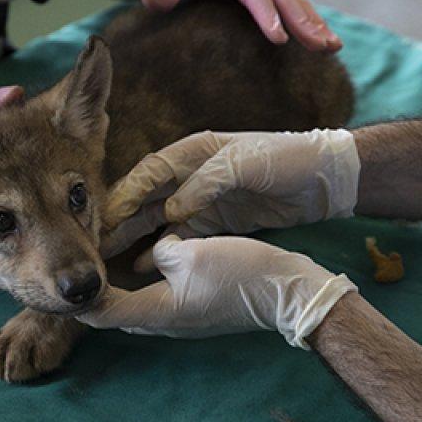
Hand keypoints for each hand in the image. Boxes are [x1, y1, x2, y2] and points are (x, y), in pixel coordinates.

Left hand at [79, 235, 355, 347]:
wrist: (287, 291)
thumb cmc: (240, 272)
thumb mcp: (191, 253)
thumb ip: (161, 252)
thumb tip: (154, 253)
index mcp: (157, 312)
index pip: (101, 313)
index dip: (79, 297)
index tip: (63, 279)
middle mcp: (164, 321)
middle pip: (115, 311)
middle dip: (94, 291)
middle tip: (78, 266)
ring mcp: (181, 317)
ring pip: (135, 303)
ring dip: (118, 285)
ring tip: (102, 259)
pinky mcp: (196, 307)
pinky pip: (157, 295)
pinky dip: (142, 281)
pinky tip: (143, 257)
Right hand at [103, 129, 359, 257]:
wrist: (327, 177)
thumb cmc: (285, 160)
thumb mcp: (245, 165)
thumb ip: (206, 184)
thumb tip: (171, 209)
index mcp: (192, 153)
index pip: (147, 174)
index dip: (123, 196)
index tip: (104, 219)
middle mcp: (190, 176)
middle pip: (145, 199)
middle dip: (119, 221)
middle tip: (95, 245)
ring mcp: (202, 200)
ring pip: (157, 220)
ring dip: (134, 238)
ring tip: (109, 259)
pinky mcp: (217, 221)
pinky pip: (181, 237)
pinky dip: (162, 250)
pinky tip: (143, 268)